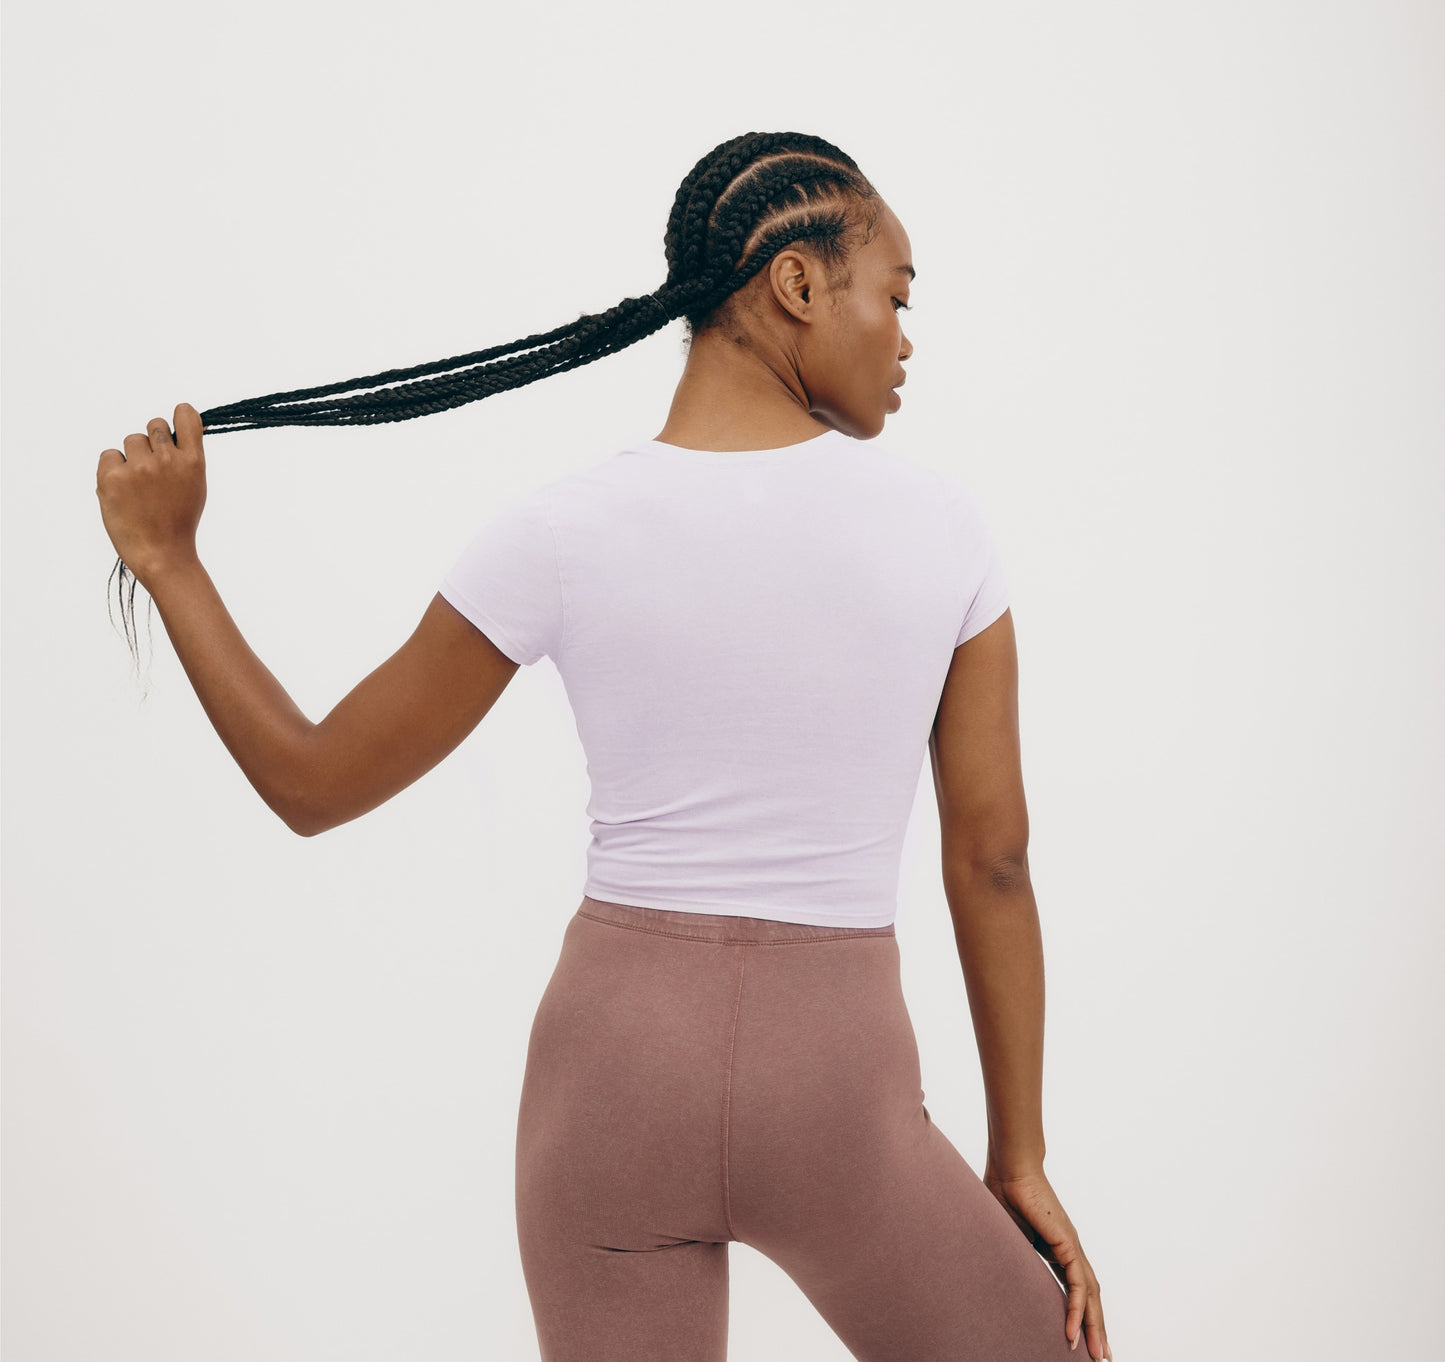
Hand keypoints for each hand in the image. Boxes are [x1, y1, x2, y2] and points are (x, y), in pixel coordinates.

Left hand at [96, 402, 206, 590]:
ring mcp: (139, 467)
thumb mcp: (194, 486)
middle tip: (153, 470)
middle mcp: (167, 459)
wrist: (161, 553)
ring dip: (132, 457)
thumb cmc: (178, 521)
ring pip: (131, 440)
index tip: (174, 428)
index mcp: (193, 462)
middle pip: (154, 425)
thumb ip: (185, 458)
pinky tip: (123, 491)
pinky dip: (112, 470)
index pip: (186, 416)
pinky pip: (108, 455)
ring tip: (138, 486)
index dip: (180, 416)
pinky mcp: (113, 477)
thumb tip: (170, 434)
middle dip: (152, 442)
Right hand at [983, 1159, 1110, 1359]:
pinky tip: (1073, 1331)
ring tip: (1095, 1354)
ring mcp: (1071, 1246)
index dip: (1081, 1314)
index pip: (1076, 1288)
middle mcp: (1070, 1249)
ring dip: (1094, 1326)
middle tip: (1101, 1357)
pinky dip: (1077, 1308)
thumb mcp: (1009, 1238)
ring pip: (1090, 1294)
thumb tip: (1003, 1276)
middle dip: (1096, 1328)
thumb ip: (1014, 1256)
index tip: (1080, 1339)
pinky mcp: (1066, 1242)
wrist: (1010, 1167)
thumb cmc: (1004, 1193)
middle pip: (1090, 1296)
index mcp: (1058, 1248)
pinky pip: (1077, 1283)